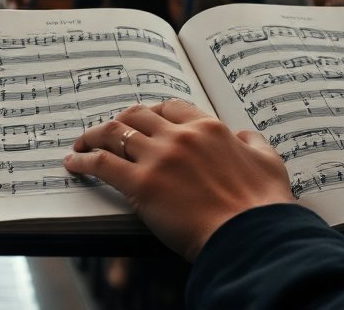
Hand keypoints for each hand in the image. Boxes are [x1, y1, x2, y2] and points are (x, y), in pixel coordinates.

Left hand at [64, 101, 293, 260]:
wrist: (251, 236)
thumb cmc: (263, 206)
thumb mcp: (269, 162)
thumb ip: (255, 143)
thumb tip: (245, 135)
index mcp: (209, 128)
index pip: (170, 107)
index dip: (151, 112)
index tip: (140, 120)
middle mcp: (180, 136)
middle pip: (136, 116)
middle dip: (118, 121)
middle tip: (106, 131)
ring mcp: (159, 158)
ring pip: (114, 133)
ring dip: (92, 137)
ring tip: (81, 144)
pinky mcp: (142, 184)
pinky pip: (102, 164)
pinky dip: (84, 160)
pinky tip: (74, 164)